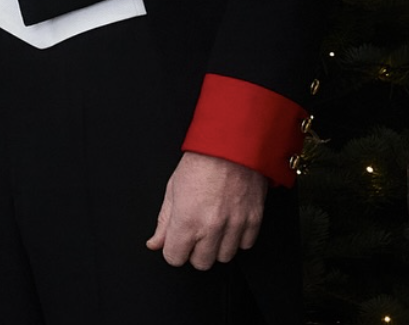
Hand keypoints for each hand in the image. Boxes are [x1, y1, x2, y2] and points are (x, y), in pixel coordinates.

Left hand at [145, 151, 267, 269]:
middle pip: (200, 263)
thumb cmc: (201, 161)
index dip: (173, 249)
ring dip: (217, 246)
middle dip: (195, 251)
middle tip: (195, 232)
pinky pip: (245, 245)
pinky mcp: (254, 220)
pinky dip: (237, 238)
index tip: (176, 240)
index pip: (174, 258)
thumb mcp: (173, 188)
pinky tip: (230, 222)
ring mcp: (235, 225)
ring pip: (224, 258)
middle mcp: (211, 227)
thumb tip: (155, 243)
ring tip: (214, 225)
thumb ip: (164, 221)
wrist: (232, 144)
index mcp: (186, 220)